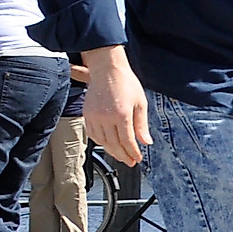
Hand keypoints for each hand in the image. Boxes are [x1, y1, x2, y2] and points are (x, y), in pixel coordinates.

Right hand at [84, 50, 153, 165]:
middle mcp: (106, 117)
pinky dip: (100, 142)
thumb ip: (142, 125)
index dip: (132, 152)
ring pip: (102, 141)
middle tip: (130, 162)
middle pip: (114, 144)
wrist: (107, 69)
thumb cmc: (127, 83)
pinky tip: (108, 144)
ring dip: (112, 151)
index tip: (137, 158)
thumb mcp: (140, 103)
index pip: (127, 141)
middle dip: (123, 155)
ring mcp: (94, 116)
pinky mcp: (87, 114)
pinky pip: (93, 134)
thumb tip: (146, 142)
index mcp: (121, 114)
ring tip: (121, 155)